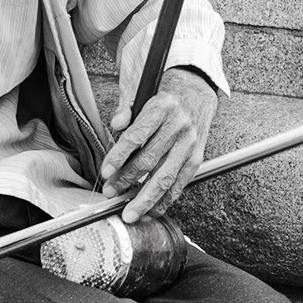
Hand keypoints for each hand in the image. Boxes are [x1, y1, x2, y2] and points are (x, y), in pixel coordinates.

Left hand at [100, 69, 216, 221]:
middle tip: (111, 193)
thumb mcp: (142, 90)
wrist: (197, 93)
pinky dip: (165, 200)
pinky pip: (180, 184)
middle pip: (150, 160)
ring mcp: (189, 144)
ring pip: (165, 178)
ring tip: (129, 212)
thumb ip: (126, 107)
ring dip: (145, 199)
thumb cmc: (165, 96)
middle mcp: (178, 126)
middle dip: (127, 181)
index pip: (137, 136)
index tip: (106, 172)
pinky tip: (151, 210)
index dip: (119, 156)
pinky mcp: (197, 158)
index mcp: (162, 107)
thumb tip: (116, 125)